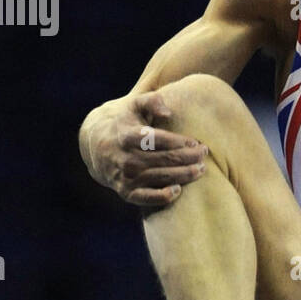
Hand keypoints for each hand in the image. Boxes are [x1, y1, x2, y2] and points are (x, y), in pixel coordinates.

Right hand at [83, 91, 208, 208]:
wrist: (96, 144)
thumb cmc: (125, 121)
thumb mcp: (134, 104)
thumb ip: (152, 101)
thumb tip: (168, 112)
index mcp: (126, 135)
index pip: (156, 140)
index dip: (178, 142)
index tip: (195, 142)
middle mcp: (125, 158)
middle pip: (163, 159)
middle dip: (188, 157)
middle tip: (204, 154)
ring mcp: (125, 177)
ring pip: (160, 177)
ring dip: (184, 175)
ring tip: (201, 169)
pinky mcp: (125, 192)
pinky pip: (145, 198)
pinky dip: (161, 197)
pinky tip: (178, 190)